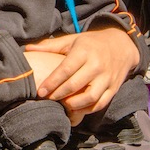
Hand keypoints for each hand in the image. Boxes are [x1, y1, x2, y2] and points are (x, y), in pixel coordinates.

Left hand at [25, 27, 140, 125]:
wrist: (122, 45)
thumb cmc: (91, 43)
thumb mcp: (72, 40)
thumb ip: (50, 46)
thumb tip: (28, 48)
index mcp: (85, 51)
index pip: (66, 69)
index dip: (52, 82)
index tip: (40, 91)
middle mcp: (97, 65)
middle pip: (75, 85)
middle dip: (59, 95)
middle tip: (47, 99)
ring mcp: (107, 77)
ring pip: (90, 97)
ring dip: (74, 104)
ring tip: (63, 105)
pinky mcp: (114, 88)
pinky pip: (100, 103)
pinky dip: (88, 109)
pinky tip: (77, 108)